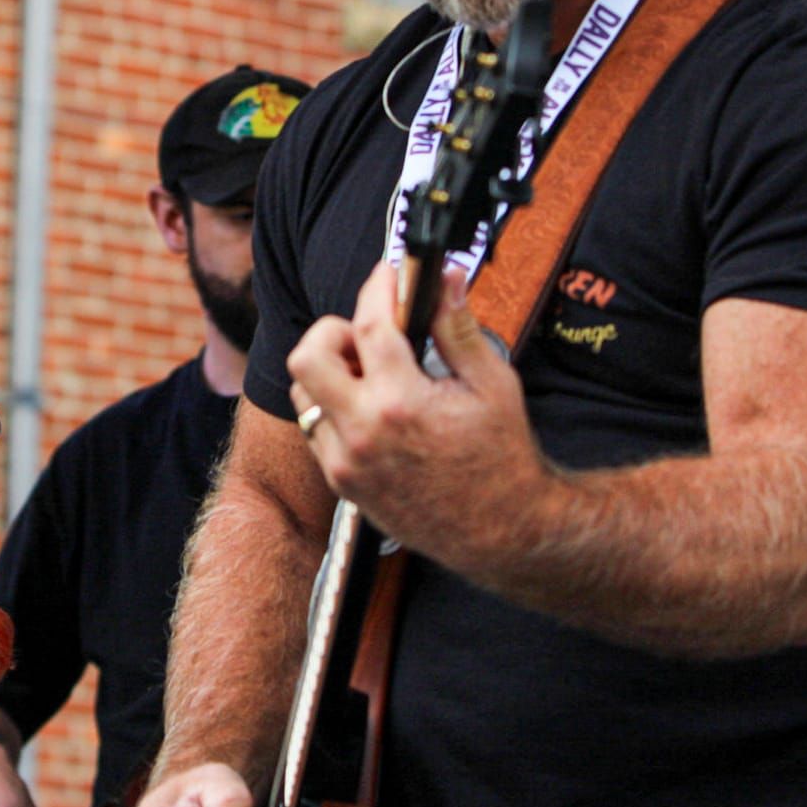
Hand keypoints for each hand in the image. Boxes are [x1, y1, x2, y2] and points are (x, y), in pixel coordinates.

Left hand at [285, 263, 546, 566]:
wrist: (501, 531)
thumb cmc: (502, 456)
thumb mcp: (491, 383)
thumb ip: (457, 327)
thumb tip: (445, 277)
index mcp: (401, 402)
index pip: (368, 323)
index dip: (378, 287)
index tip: (389, 275)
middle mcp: (362, 432)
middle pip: (308, 355)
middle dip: (333, 331)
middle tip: (368, 335)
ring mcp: (345, 461)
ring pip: (304, 393)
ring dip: (330, 372)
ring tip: (374, 375)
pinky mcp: (341, 482)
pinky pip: (315, 428)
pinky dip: (333, 407)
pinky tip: (372, 409)